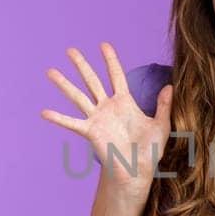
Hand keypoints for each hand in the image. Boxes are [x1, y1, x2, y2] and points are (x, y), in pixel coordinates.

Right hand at [40, 42, 172, 190]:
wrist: (138, 171)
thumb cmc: (150, 150)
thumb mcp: (161, 125)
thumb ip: (164, 105)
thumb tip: (170, 85)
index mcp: (125, 102)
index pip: (116, 75)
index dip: (110, 59)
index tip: (102, 44)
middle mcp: (108, 107)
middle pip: (92, 80)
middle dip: (81, 65)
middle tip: (70, 50)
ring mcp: (97, 118)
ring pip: (78, 96)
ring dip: (64, 84)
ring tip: (50, 71)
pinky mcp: (90, 132)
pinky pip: (72, 123)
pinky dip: (58, 118)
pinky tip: (44, 112)